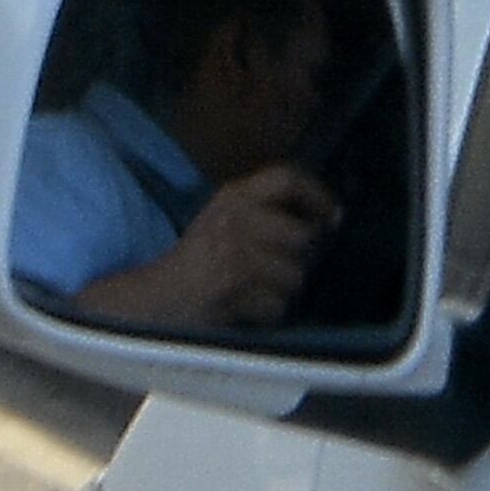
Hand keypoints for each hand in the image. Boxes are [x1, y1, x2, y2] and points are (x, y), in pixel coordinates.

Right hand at [65, 165, 339, 332]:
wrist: (156, 299)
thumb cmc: (195, 263)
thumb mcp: (223, 221)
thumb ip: (263, 214)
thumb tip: (322, 222)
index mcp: (232, 195)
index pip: (286, 177)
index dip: (317, 195)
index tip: (333, 216)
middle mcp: (235, 216)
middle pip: (301, 236)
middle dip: (295, 262)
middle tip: (272, 272)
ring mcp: (236, 249)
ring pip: (294, 275)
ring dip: (279, 291)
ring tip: (250, 291)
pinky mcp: (235, 283)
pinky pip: (277, 304)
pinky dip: (264, 313)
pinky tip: (241, 308)